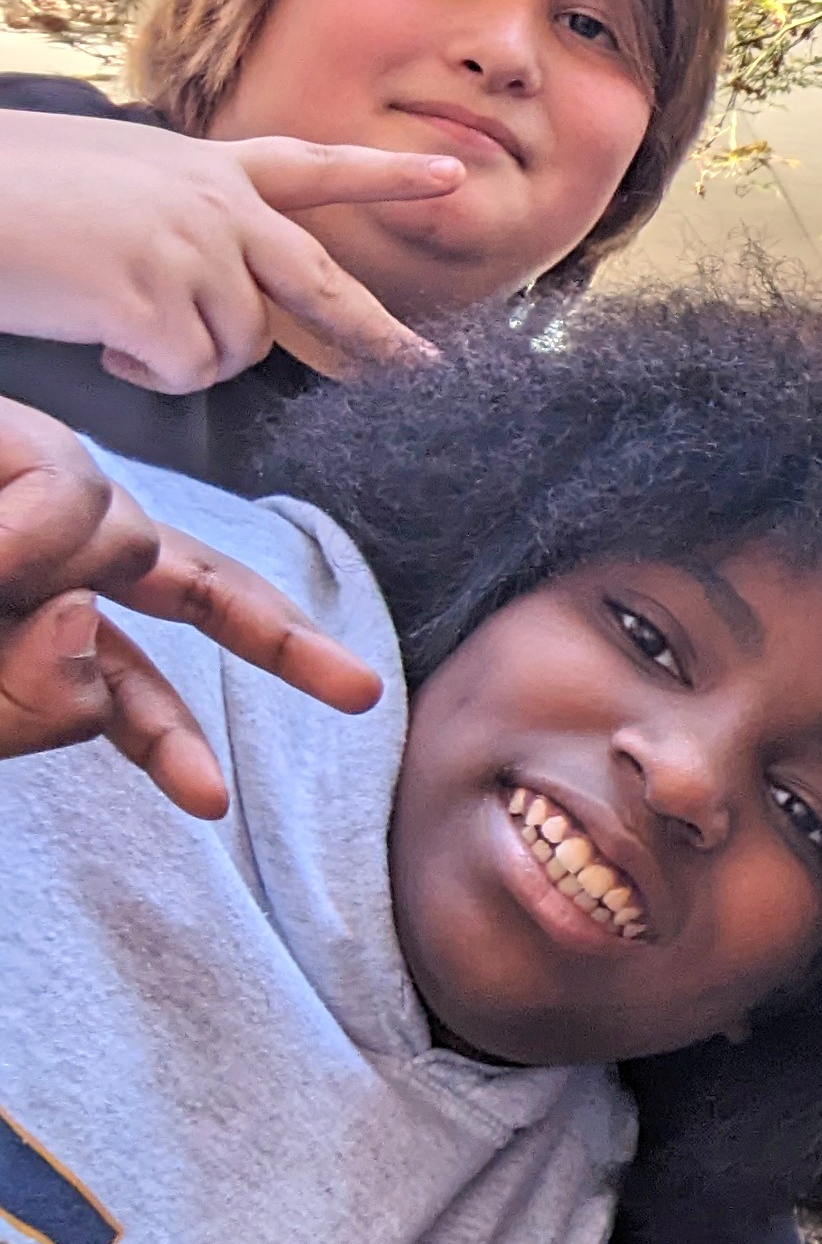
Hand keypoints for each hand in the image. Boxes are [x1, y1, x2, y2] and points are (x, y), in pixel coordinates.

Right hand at [0, 110, 456, 388]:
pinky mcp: (159, 298)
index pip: (312, 168)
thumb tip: (230, 291)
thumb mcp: (117, 182)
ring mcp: (193, 249)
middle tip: (425, 372)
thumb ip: (188, 223)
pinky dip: (144, 369)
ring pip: (240, 346)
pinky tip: (96, 332)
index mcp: (205, 169)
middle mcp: (216, 205)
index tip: (451, 173)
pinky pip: (187, 370)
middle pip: (324, 283)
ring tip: (109, 312)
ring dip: (183, 353)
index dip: (385, 175)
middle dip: (378, 337)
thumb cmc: (16, 194)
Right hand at [0, 397, 383, 815]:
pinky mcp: (17, 437)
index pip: (118, 683)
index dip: (162, 740)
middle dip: (283, 642)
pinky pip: (76, 498)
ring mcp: (35, 487)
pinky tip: (1, 558)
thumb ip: (29, 693)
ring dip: (64, 582)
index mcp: (26, 618)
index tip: (208, 806)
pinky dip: (40, 539)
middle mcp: (46, 556)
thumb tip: (90, 629)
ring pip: (129, 542)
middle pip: (191, 583)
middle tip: (362, 696)